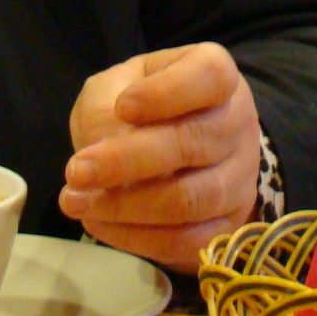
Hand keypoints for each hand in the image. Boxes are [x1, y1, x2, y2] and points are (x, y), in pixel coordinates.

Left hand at [59, 42, 261, 272]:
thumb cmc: (137, 107)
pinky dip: (137, 238)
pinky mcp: (229, 223)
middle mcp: (238, 122)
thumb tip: (103, 151)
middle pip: (194, 143)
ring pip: (192, 199)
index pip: (210, 77)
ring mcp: (240, 176)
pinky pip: (189, 241)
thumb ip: (104, 110)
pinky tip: (100, 223)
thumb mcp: (112, 89)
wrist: (166, 148)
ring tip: (76, 201)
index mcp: (216, 73)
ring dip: (126, 206)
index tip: (123, 107)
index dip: (167, 93)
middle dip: (128, 161)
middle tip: (76, 171)